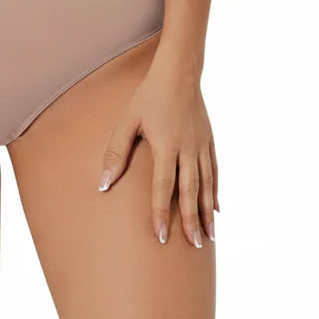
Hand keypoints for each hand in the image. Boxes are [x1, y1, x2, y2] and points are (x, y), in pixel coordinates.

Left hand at [98, 55, 217, 247]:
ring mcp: (201, 145)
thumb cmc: (148, 96)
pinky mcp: (209, 140)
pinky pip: (214, 171)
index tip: (162, 236)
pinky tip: (216, 209)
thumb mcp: (127, 121)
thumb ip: (115, 153)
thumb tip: (102, 184)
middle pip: (190, 192)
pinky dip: (215, 192)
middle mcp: (187, 149)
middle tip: (194, 246)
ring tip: (209, 237)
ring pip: (206, 185)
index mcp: (166, 146)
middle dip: (190, 221)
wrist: (179, 72)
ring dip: (206, 212)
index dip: (161, 213)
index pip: (163, 187)